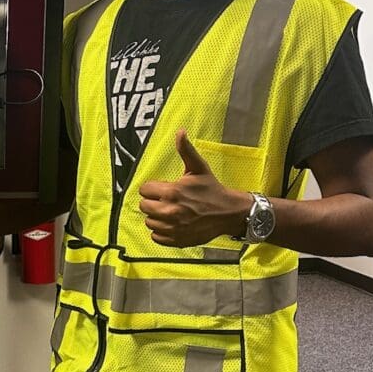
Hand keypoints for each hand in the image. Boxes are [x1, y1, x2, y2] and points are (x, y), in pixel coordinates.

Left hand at [137, 130, 248, 246]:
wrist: (228, 213)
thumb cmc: (212, 190)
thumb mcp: (199, 167)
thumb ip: (185, 150)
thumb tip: (180, 132)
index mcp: (173, 192)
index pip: (144, 190)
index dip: (152, 188)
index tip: (162, 189)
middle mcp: (170, 211)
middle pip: (144, 206)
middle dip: (152, 202)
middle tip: (165, 200)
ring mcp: (172, 228)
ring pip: (149, 222)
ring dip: (156, 217)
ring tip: (169, 211)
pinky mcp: (176, 240)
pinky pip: (155, 237)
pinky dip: (161, 232)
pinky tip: (171, 224)